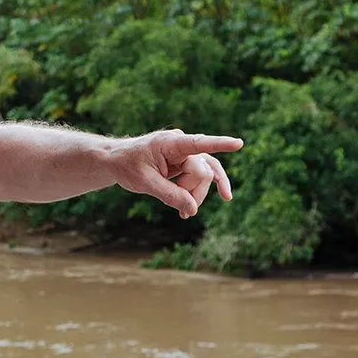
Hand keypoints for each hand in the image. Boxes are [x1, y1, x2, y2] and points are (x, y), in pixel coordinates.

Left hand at [109, 130, 241, 218]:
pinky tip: (219, 198)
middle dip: (193, 192)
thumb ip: (170, 195)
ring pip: (206, 174)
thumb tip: (194, 208)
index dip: (219, 144)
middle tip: (181, 212)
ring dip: (198, 194)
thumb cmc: (128, 166)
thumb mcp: (145, 184)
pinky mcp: (186, 162)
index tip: (238, 143)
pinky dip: (202, 189)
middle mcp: (182, 144)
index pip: (198, 143)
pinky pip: (203, 175)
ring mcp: (186, 153)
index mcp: (170, 143)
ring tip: (186, 215)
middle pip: (203, 170)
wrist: (118, 161)